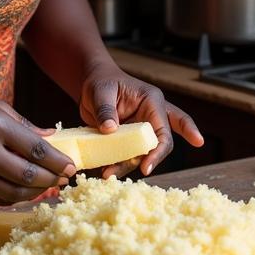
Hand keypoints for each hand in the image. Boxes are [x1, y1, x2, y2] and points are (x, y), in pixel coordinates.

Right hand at [0, 86, 76, 205]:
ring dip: (35, 192)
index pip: (35, 149)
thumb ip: (23, 124)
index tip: (71, 167)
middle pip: (27, 175)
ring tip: (47, 187)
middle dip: (51, 179)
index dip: (57, 161)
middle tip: (63, 179)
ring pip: (13, 193)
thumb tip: (52, 138)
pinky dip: (13, 196)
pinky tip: (24, 191)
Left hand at [78, 60, 203, 178]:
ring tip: (109, 174)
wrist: (91, 85)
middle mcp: (151, 117)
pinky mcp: (128, 139)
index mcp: (152, 102)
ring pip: (142, 153)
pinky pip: (127, 155)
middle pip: (161, 144)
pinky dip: (118, 165)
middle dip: (152, 160)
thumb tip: (109, 129)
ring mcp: (140, 130)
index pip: (163, 130)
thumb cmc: (101, 81)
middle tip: (142, 172)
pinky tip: (107, 171)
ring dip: (128, 165)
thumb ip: (105, 108)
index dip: (159, 150)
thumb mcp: (101, 91)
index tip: (147, 166)